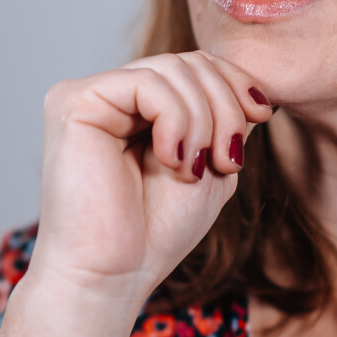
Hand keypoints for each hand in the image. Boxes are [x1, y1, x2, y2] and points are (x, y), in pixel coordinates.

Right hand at [24, 51, 272, 303]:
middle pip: (191, 62)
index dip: (237, 83)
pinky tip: (170, 160)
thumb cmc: (157, 230)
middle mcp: (113, 93)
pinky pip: (147, 84)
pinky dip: (175, 120)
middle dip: (225, 107)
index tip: (262, 117)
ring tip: (193, 170)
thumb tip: (251, 83)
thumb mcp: (211, 163)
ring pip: (173, 69)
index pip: (199, 64)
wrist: (114, 275)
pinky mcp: (74, 101)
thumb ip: (226, 119)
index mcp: (141, 106)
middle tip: (228, 160)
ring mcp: (90, 94)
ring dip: (203, 121)